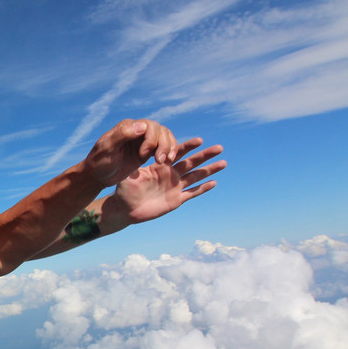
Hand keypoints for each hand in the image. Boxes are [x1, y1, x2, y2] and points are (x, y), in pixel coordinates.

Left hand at [83, 119, 178, 187]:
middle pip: (159, 130)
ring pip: (164, 136)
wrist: (97, 176)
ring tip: (166, 161)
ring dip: (168, 147)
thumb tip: (142, 126)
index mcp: (126, 127)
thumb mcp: (107, 149)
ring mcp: (142, 140)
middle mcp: (136, 130)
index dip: (151, 139)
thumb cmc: (99, 162)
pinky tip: (168, 160)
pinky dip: (169, 151)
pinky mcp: (146, 151)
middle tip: (159, 161)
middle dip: (162, 144)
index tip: (143, 156)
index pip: (148, 125)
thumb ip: (122, 135)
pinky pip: (162, 146)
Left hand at [103, 139, 225, 228]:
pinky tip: (214, 183)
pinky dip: (202, 188)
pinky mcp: (176, 200)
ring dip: (209, 170)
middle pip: (191, 163)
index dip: (189, 147)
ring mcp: (174, 187)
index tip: (200, 140)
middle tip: (220, 147)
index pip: (177, 153)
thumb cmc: (124, 191)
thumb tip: (133, 165)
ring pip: (196, 176)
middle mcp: (170, 175)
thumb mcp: (128, 177)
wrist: (125, 208)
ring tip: (223, 163)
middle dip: (205, 155)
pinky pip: (191, 193)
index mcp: (160, 166)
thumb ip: (133, 171)